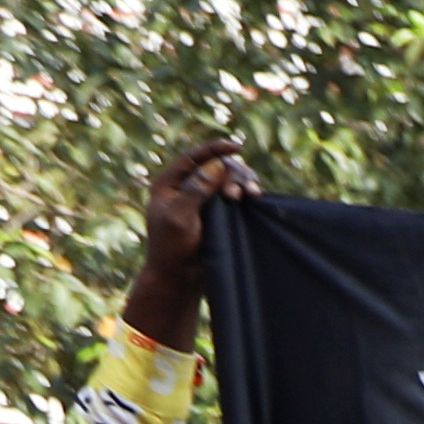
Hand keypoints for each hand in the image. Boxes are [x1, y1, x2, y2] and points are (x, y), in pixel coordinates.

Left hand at [117, 135, 257, 350]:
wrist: (178, 277)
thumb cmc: (173, 248)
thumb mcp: (180, 217)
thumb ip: (197, 190)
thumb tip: (217, 165)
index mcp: (169, 183)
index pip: (194, 157)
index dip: (216, 149)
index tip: (237, 147)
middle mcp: (186, 187)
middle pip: (216, 167)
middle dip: (232, 174)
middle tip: (238, 195)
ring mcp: (202, 200)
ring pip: (228, 180)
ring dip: (241, 183)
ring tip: (250, 196)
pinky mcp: (216, 213)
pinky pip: (234, 195)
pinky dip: (245, 194)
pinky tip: (254, 199)